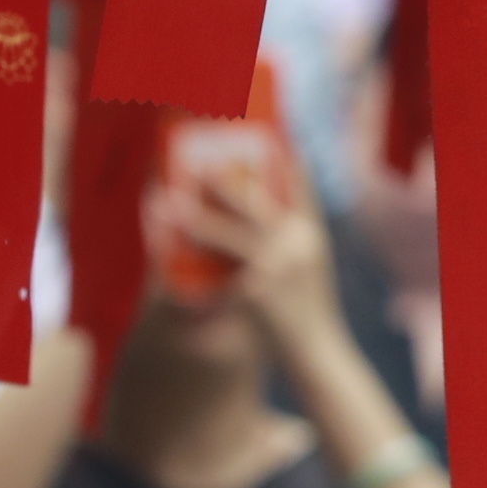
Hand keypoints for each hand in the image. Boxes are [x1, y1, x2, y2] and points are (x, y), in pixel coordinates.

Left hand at [167, 165, 345, 361]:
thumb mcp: (307, 268)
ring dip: (197, 215)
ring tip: (168, 200)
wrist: (318, 352)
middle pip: (257, 200)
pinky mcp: (257, 290)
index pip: (300, 185)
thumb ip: (286, 241)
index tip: (267, 135)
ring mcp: (278, 266)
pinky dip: (193, 254)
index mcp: (311, 235)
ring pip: (231, 230)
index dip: (283, 157)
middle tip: (201, 163)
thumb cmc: (308, 311)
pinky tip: (172, 244)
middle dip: (226, 180)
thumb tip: (253, 218)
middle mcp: (297, 243)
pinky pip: (216, 267)